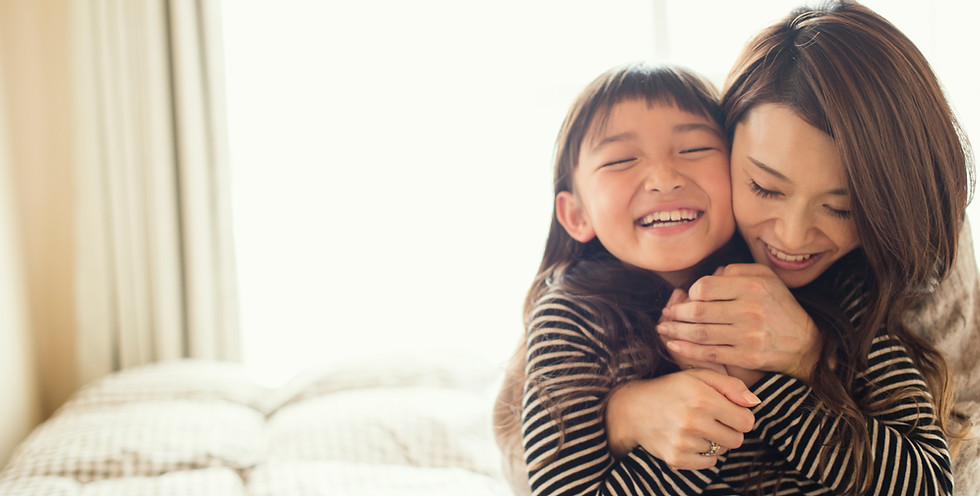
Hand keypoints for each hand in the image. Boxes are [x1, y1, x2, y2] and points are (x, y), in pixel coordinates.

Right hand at [604, 369, 759, 469]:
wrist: (633, 409)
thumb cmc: (671, 389)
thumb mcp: (699, 376)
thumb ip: (731, 384)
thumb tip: (755, 402)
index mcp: (703, 398)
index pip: (747, 421)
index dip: (741, 416)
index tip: (728, 411)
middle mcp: (693, 421)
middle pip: (737, 440)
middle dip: (730, 430)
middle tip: (712, 419)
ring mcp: (684, 442)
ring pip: (721, 451)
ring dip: (714, 441)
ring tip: (695, 427)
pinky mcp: (676, 458)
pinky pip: (708, 463)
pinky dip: (703, 454)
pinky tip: (689, 439)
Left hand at [657, 263, 820, 381]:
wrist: (805, 344)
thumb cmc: (779, 307)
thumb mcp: (766, 278)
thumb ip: (737, 270)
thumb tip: (710, 275)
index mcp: (752, 286)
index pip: (705, 287)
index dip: (689, 294)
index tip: (684, 299)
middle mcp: (750, 310)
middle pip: (698, 311)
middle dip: (675, 314)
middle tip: (665, 315)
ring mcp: (748, 336)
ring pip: (701, 333)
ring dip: (676, 332)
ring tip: (663, 329)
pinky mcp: (747, 357)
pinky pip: (710, 354)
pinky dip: (688, 350)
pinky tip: (674, 346)